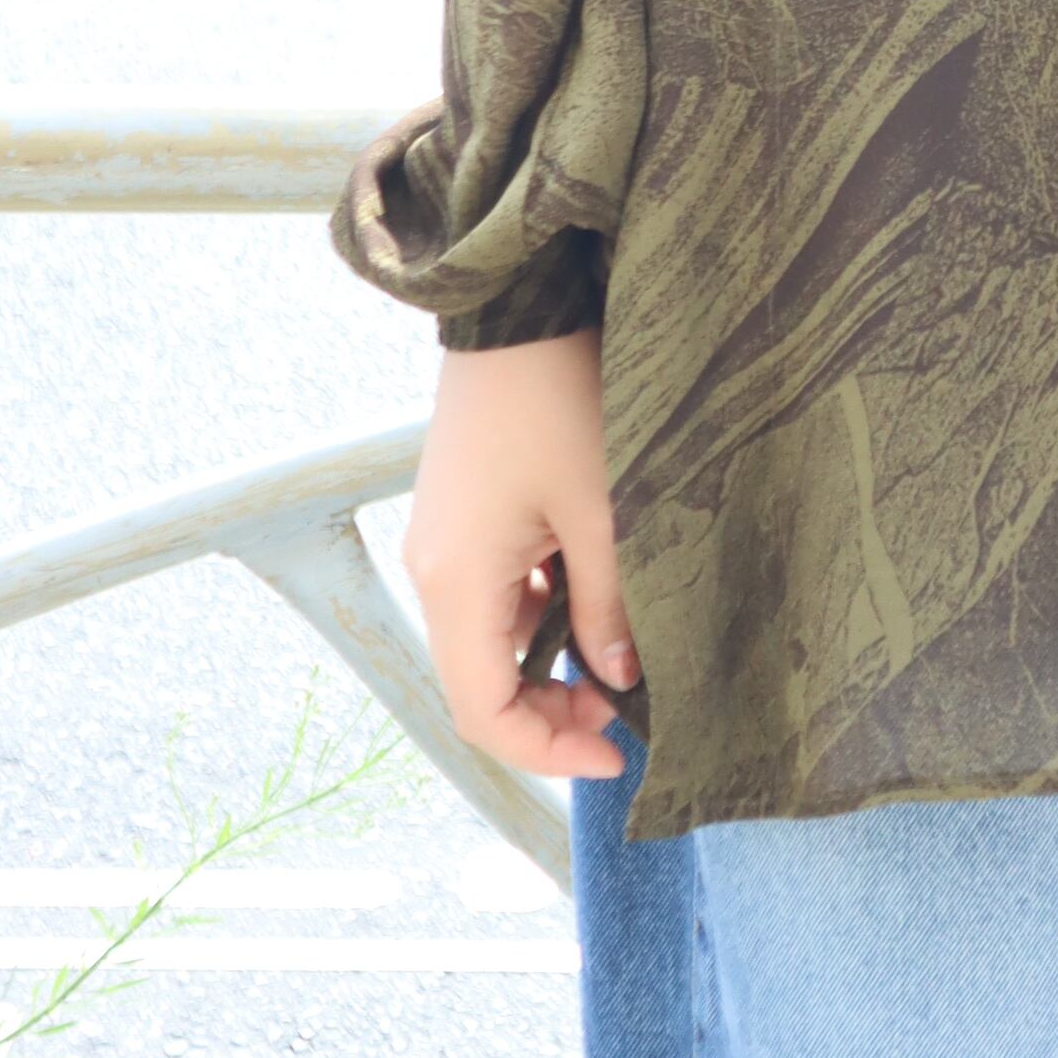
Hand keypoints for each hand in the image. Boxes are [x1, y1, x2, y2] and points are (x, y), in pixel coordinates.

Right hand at [404, 330, 634, 779]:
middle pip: (479, 682)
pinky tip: (593, 595)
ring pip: (489, 638)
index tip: (615, 754)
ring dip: (546, 661)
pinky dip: (539, 613)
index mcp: (457, 582)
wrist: (519, 303)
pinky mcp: (461, 513)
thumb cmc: (562, 398)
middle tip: (623, 711)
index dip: (545, 751)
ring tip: (619, 657)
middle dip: (549, 712)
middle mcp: (434, 569)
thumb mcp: (604, 509)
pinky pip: (494, 591)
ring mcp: (442, 540)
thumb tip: (619, 678)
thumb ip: (610, 604)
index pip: (481, 712)